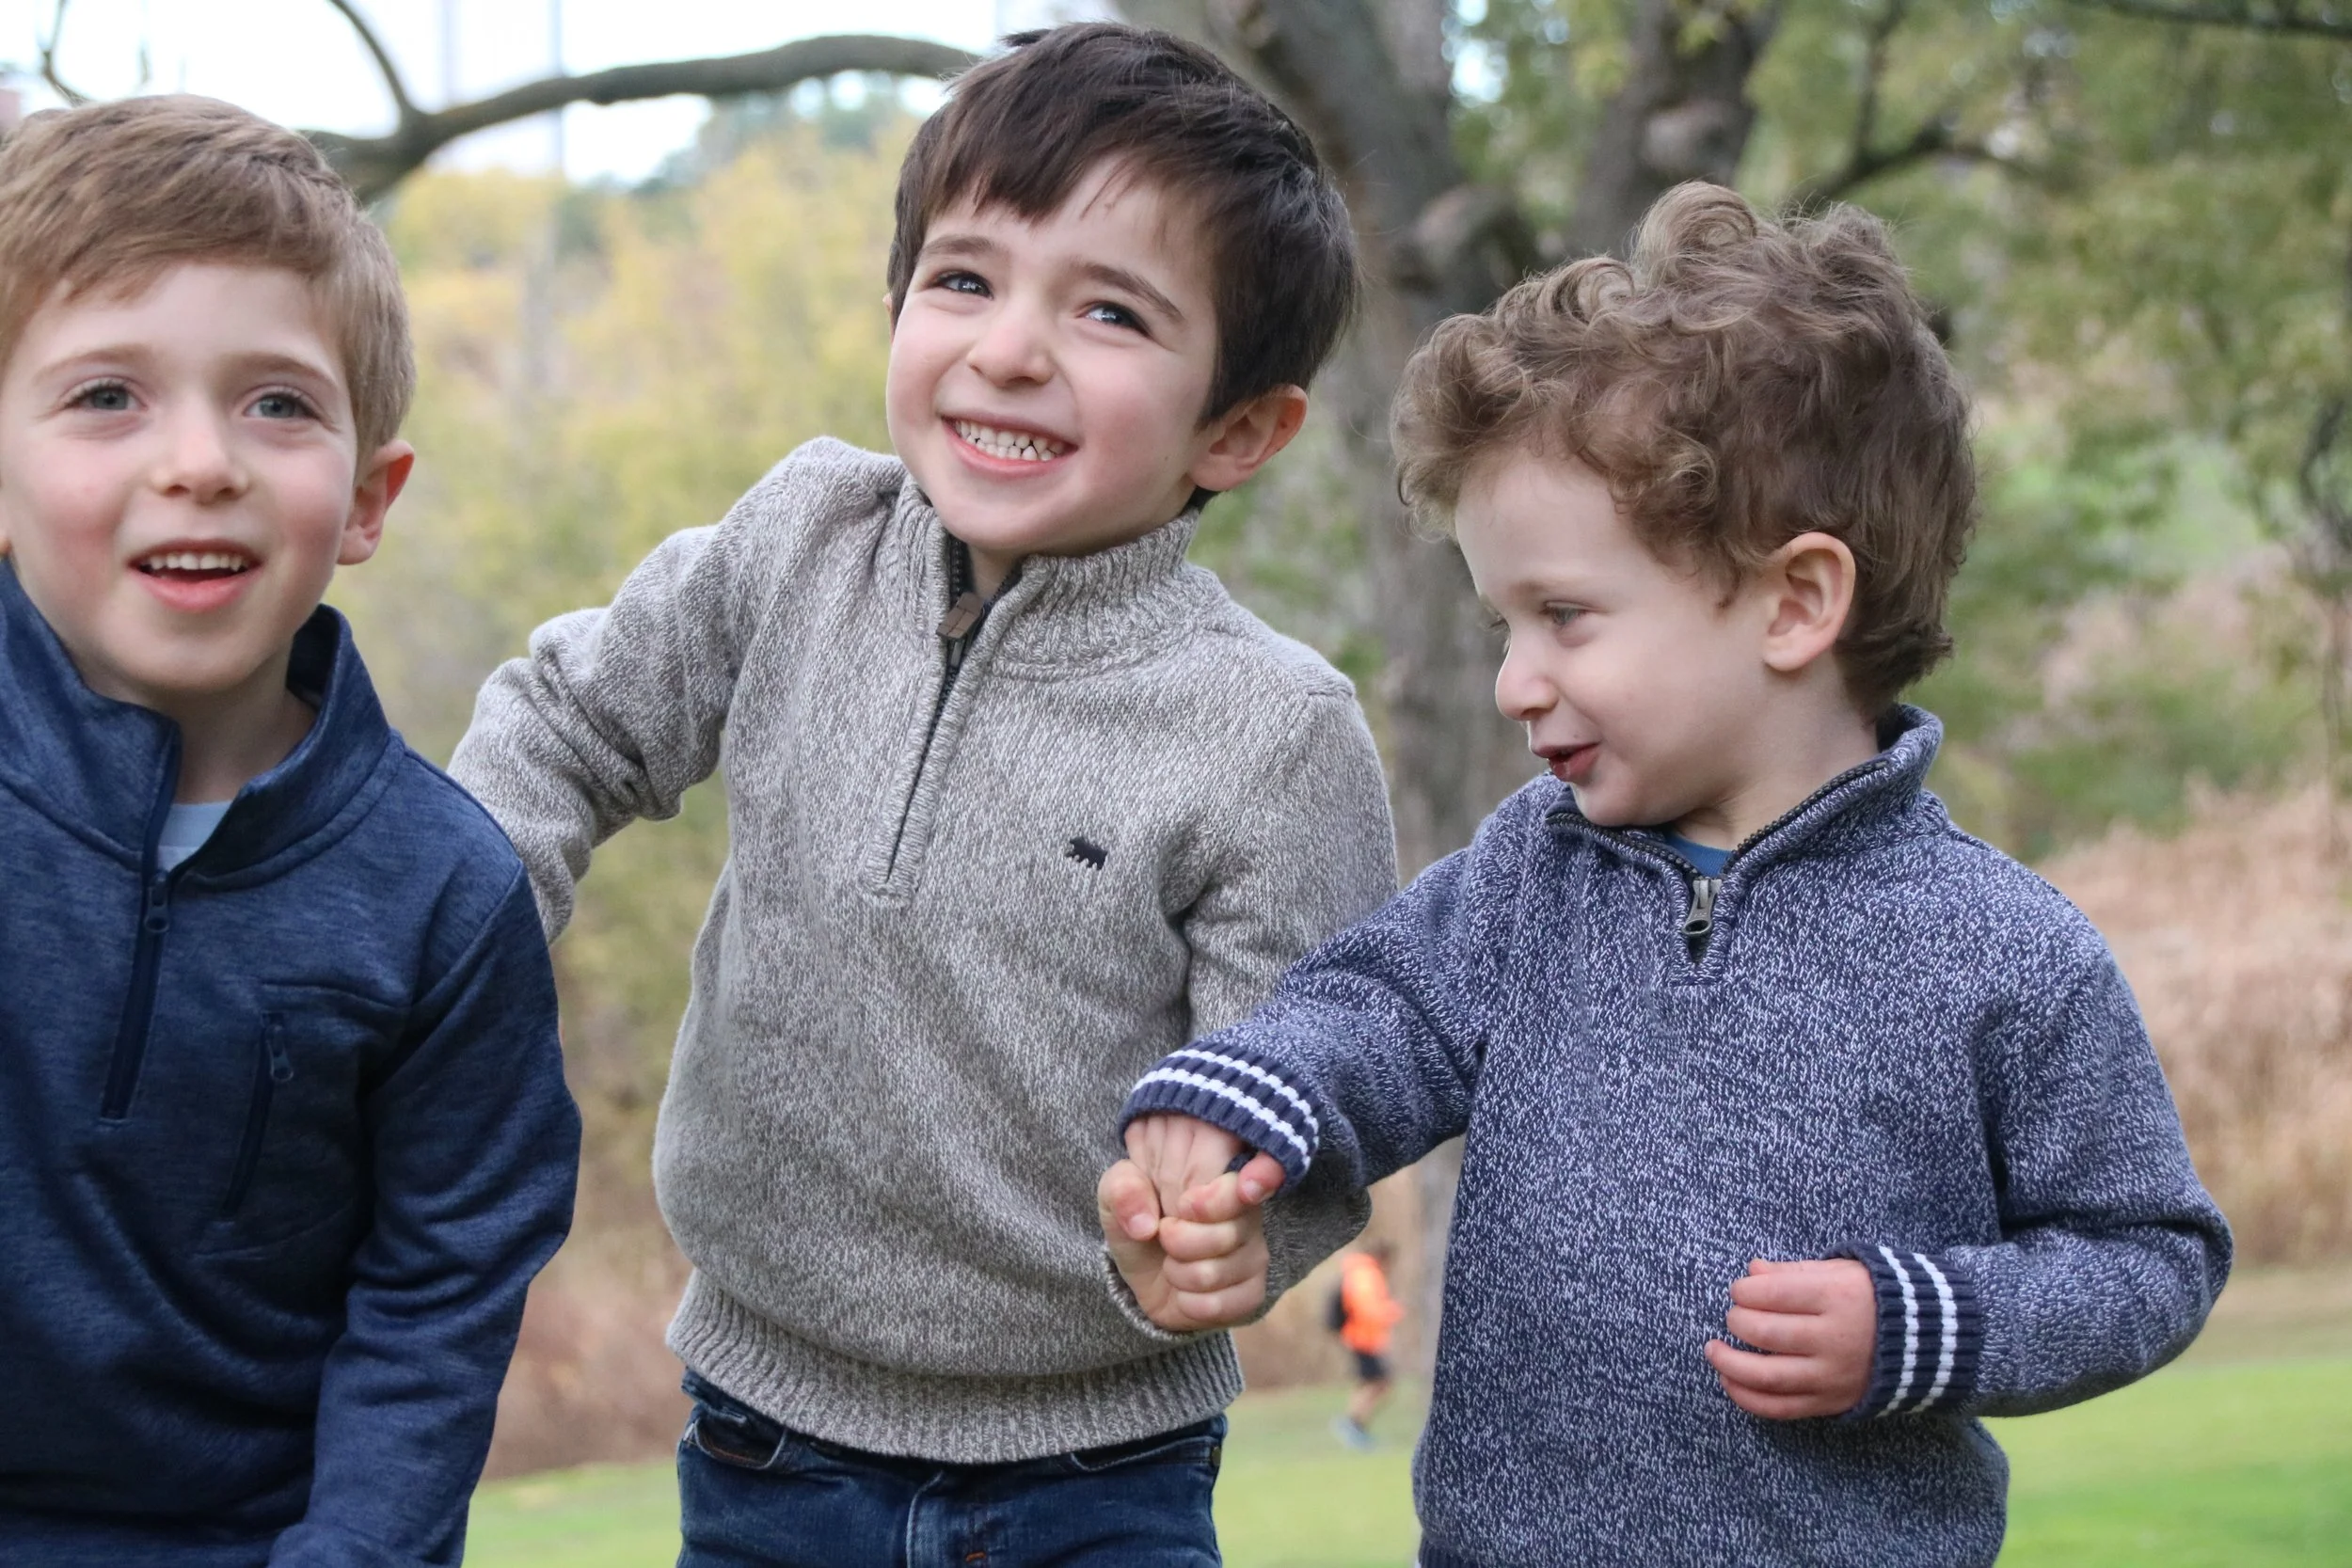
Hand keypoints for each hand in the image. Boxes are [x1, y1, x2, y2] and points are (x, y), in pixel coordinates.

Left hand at [1096, 1114, 1284, 1332]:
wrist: (1146, 1271)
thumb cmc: (1141, 1219)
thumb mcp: (1117, 1194)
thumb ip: (1123, 1190)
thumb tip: (1145, 1224)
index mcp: (1222, 1178)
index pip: (1237, 1188)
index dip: (1212, 1202)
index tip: (1184, 1206)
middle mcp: (1249, 1214)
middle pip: (1221, 1236)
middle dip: (1176, 1242)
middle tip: (1166, 1235)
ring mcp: (1256, 1254)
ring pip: (1212, 1274)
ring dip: (1177, 1274)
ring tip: (1174, 1262)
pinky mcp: (1253, 1292)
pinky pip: (1217, 1306)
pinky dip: (1188, 1303)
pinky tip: (1186, 1291)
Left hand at [1704, 1258, 1874, 1419]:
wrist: (1926, 1340)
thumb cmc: (1872, 1297)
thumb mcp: (1839, 1271)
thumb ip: (1793, 1272)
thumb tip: (1752, 1271)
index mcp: (1837, 1297)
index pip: (1774, 1293)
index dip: (1745, 1290)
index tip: (1740, 1289)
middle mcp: (1834, 1339)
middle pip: (1765, 1333)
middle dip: (1737, 1321)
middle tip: (1733, 1315)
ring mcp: (1832, 1375)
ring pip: (1767, 1376)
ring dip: (1729, 1364)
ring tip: (1713, 1350)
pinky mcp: (1830, 1402)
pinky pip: (1781, 1408)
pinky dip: (1747, 1398)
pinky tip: (1729, 1381)